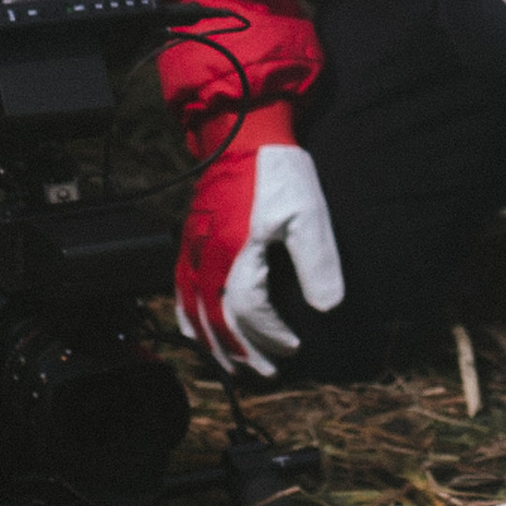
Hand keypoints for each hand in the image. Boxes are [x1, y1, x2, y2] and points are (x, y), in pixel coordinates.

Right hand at [175, 124, 343, 375]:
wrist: (244, 133)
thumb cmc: (277, 172)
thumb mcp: (308, 215)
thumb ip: (317, 264)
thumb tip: (326, 308)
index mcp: (235, 252)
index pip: (247, 311)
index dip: (269, 336)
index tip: (293, 346)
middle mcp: (207, 255)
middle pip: (216, 319)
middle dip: (240, 351)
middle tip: (265, 372)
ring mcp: (194, 248)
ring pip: (192, 309)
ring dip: (212, 342)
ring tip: (232, 364)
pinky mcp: (189, 240)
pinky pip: (178, 288)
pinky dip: (187, 316)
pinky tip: (197, 329)